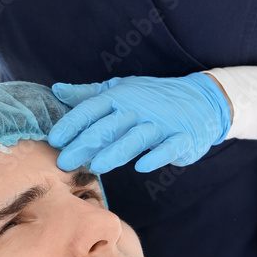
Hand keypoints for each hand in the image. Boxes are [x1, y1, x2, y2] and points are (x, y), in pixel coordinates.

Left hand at [47, 73, 231, 173]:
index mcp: (120, 97)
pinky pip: (169, 147)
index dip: (73, 123)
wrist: (202, 100)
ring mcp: (162, 123)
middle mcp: (139, 108)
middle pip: (109, 125)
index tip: (55, 139)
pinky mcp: (182, 138)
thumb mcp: (120, 90)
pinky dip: (157, 156)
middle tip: (65, 161)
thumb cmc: (153, 98)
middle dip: (85, 143)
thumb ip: (89, 95)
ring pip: (136, 137)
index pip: (92, 108)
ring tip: (96, 166)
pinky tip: (142, 166)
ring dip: (115, 151)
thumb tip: (57, 90)